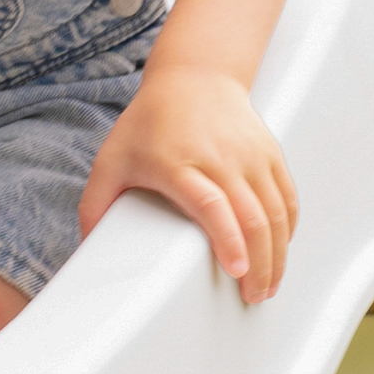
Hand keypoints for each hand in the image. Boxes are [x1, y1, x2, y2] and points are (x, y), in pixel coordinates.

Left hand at [78, 62, 297, 301]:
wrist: (194, 76)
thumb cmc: (150, 122)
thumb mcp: (112, 158)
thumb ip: (95, 204)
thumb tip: (86, 249)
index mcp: (179, 162)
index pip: (212, 203)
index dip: (228, 239)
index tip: (236, 271)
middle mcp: (221, 158)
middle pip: (252, 216)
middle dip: (260, 264)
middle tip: (254, 297)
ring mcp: (250, 155)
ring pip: (276, 211)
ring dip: (277, 255)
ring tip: (268, 286)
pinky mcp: (270, 153)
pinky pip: (287, 198)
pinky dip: (287, 230)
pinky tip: (278, 253)